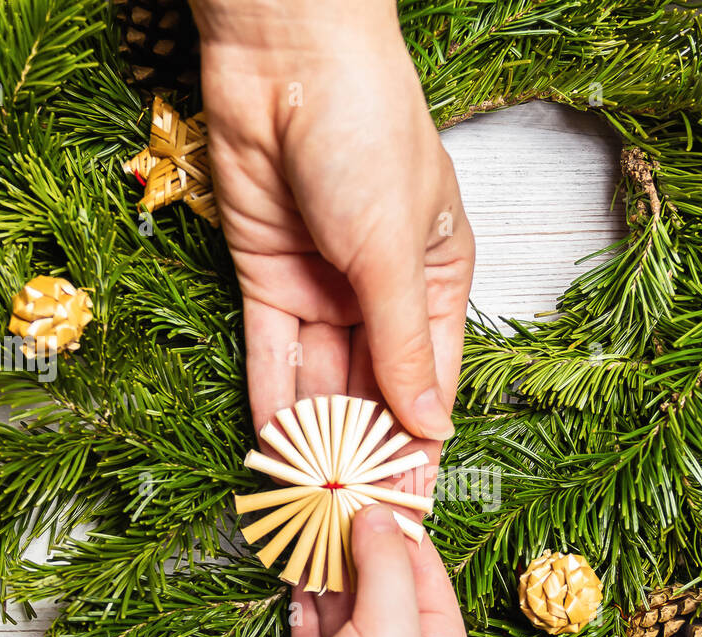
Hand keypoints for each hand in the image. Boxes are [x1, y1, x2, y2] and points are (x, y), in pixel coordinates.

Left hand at [194, 0, 473, 466]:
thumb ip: (406, 345)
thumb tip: (429, 424)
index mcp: (434, 281)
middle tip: (351, 511)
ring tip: (307, 493)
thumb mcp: (395, 252)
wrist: (286, 61)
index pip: (429, 380)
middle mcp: (379, 292)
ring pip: (319, 378)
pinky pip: (270, 352)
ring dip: (312, 432)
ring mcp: (322, 287)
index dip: (418, 442)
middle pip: (372, 388)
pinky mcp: (267, 278)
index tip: (408, 499)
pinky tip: (271, 445)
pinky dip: (270, 396)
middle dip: (361, 448)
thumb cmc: (367, 134)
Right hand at [233, 504, 469, 636]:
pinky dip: (303, 595)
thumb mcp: (389, 632)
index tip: (373, 484)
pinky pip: (313, 623)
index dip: (401, 527)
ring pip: (347, 599)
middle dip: (360, 541)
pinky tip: (292, 565)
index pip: (428, 570)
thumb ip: (386, 566)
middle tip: (334, 494)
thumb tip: (377, 511)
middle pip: (386, 580)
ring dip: (328, 564)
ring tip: (309, 518)